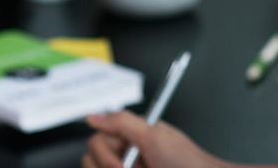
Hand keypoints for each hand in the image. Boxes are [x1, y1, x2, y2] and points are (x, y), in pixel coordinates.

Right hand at [83, 112, 225, 167]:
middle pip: (91, 162)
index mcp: (130, 137)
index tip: (120, 164)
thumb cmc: (186, 161)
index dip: (105, 154)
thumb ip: (122, 123)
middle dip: (109, 166)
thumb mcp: (153, 137)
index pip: (96, 141)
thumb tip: (93, 116)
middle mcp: (125, 155)